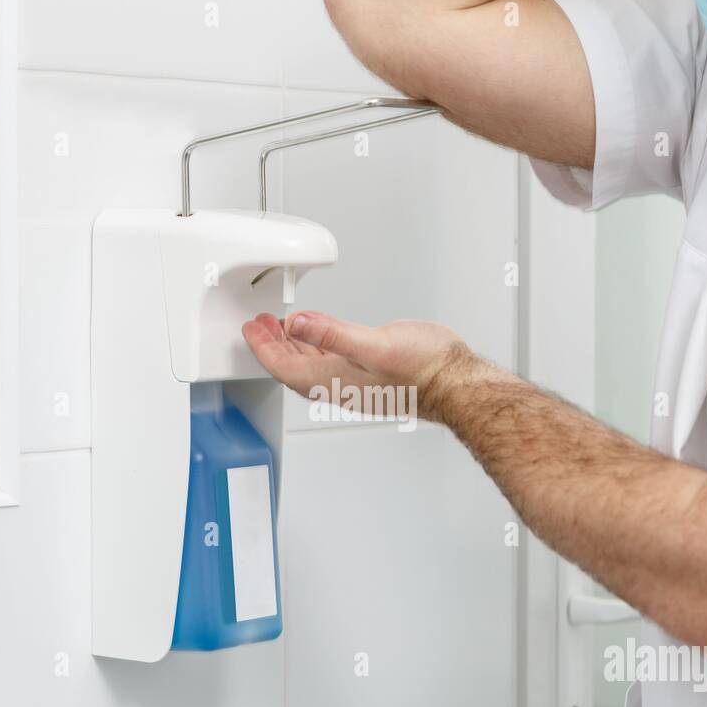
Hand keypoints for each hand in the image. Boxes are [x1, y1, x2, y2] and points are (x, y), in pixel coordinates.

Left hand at [241, 310, 471, 423]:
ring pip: (309, 363)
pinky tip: (316, 333)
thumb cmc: (424, 370)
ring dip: (291, 345)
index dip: (263, 347)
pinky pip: (329, 358)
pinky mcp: (368, 370)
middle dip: (271, 346)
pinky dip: (314, 344)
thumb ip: (333, 332)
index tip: (250, 329)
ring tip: (278, 327)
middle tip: (257, 326)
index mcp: (333, 379)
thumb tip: (297, 323)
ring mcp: (353, 379)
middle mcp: (339, 383)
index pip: (284, 366)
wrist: (456, 382)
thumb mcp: (374, 344)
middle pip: (291, 366)